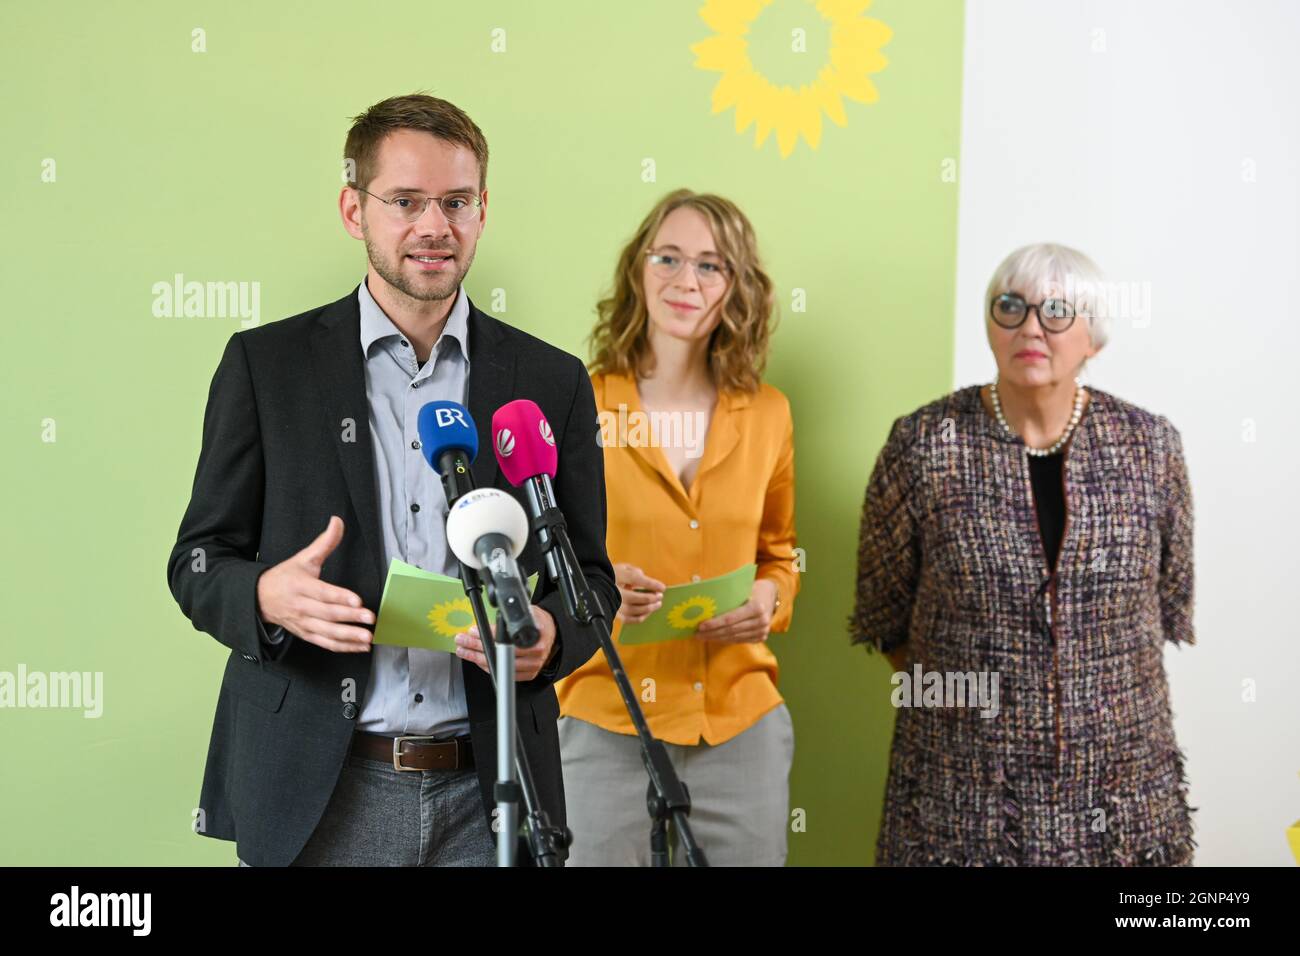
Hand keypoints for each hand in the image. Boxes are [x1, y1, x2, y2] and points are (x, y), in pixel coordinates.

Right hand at [256, 515, 373, 652]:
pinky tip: (360, 647)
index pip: (323, 593)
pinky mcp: (306, 635)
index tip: (358, 601)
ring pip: (327, 633)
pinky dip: (343, 647)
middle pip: (327, 614)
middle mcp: (301, 606)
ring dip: (348, 637)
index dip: (340, 597)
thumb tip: (337, 521)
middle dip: (350, 618)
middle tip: (370, 619)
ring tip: (367, 638)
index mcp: (301, 586)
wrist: (258, 599)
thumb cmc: (285, 577)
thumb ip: (324, 542)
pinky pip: (325, 643)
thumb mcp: (303, 558)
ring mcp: (303, 623)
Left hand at [454, 605, 557, 680]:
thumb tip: (488, 622)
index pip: (505, 636)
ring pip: (499, 665)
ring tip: (464, 650)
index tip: (472, 631)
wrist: (552, 633)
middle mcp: (535, 651)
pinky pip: (504, 674)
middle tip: (462, 641)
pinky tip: (477, 660)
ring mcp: (532, 665)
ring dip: (477, 658)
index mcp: (536, 633)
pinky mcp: (529, 674)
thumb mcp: (528, 611)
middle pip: (499, 652)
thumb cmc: (538, 622)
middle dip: (475, 646)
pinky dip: (488, 667)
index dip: (486, 634)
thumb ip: (512, 616)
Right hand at [613, 563, 665, 623]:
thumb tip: (649, 584)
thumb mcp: (624, 568)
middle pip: (633, 597)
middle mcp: (612, 590)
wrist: (596, 583)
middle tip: (660, 596)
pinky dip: (640, 617)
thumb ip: (636, 573)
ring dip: (648, 609)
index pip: (635, 579)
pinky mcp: (613, 613)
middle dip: (650, 598)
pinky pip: (628, 619)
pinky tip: (647, 612)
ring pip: (631, 610)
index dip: (650, 584)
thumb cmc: (614, 574)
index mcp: (616, 575)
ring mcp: (612, 603)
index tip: (662, 588)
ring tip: (657, 604)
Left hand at [694, 579, 776, 643]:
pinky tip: (714, 637)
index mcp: (756, 607)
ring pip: (734, 637)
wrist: (770, 596)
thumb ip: (728, 597)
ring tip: (702, 636)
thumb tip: (703, 603)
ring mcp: (762, 631)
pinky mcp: (760, 638)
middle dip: (712, 633)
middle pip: (730, 630)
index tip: (700, 626)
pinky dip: (725, 639)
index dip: (714, 623)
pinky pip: (739, 640)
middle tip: (697, 634)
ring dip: (716, 638)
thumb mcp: (742, 589)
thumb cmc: (751, 590)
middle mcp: (761, 621)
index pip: (731, 619)